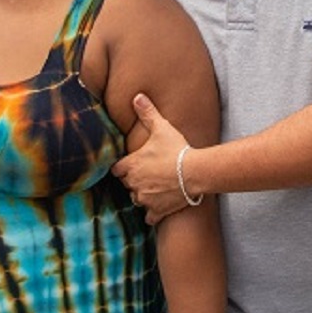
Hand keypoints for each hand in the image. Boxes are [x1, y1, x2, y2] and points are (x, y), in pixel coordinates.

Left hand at [110, 94, 192, 224]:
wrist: (195, 172)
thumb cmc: (177, 149)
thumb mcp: (162, 128)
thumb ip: (148, 113)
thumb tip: (137, 96)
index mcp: (131, 166)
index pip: (117, 169)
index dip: (123, 167)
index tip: (130, 165)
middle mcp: (134, 184)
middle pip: (127, 185)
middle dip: (134, 180)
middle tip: (147, 174)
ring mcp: (145, 199)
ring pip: (137, 200)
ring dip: (143, 195)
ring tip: (155, 188)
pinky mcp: (156, 211)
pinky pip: (149, 217)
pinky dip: (152, 213)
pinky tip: (159, 207)